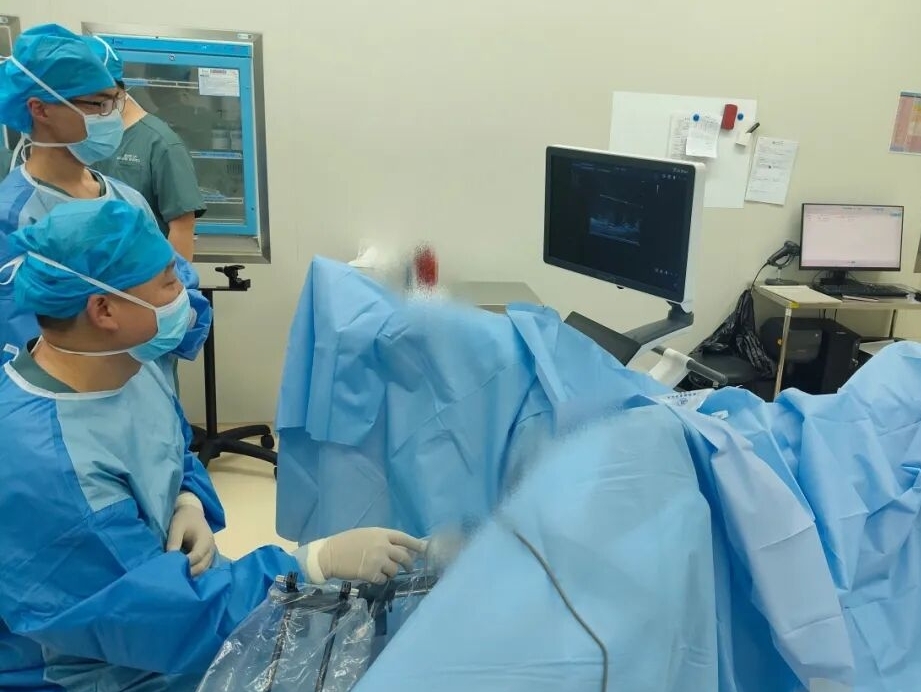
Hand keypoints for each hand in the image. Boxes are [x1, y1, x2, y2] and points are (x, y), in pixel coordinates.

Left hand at [167, 494, 215, 576]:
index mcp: (205, 539)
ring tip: (179, 580)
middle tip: (174, 580)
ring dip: (193, 575)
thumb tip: (170, 558)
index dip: (186, 564)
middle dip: (189, 573)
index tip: (174, 571)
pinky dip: (196, 572)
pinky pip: (204, 567)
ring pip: (204, 569)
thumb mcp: (177, 527)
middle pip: (202, 566)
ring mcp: (211, 552)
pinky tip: (186, 576)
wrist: (192, 511)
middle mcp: (211, 548)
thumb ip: (174, 541)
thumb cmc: (184, 518)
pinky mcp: (208, 555)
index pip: (197, 556)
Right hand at [302, 528, 425, 584]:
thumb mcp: (366, 535)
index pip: (405, 539)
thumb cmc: (347, 542)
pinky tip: (372, 576)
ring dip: (391, 572)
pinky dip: (380, 579)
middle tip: (409, 568)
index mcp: (381, 533)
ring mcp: (378, 560)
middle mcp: (383, 546)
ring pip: (395, 570)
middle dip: (409, 564)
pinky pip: (384, 579)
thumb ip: (383, 540)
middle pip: (404, 556)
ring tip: (381, 571)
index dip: (417, 545)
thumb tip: (399, 549)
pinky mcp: (371, 573)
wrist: (330, 554)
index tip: (426, 550)